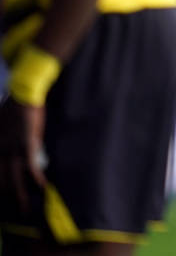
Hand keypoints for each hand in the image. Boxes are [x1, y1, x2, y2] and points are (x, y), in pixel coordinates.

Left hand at [0, 95, 46, 216]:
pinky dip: (36, 179)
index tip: (4, 195)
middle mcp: (1, 150)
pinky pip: (31, 167)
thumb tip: (11, 147)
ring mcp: (13, 149)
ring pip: (12, 179)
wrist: (24, 94)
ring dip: (19, 195)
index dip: (0, 185)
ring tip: (24, 209)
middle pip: (1, 179)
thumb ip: (3, 138)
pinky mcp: (27, 145)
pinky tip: (42, 188)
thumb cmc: (14, 106)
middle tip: (15, 208)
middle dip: (7, 195)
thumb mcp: (0, 124)